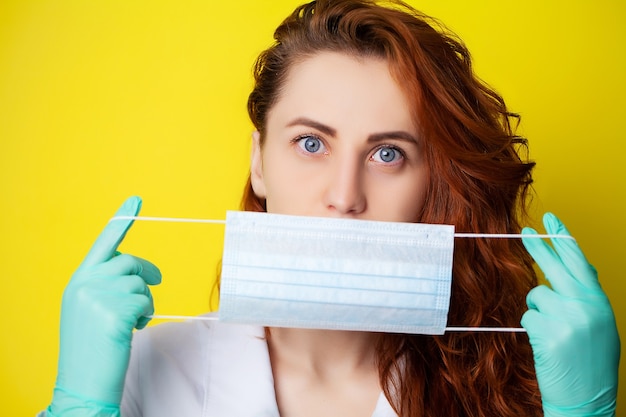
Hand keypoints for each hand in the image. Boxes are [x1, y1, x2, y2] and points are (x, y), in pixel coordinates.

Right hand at [48, 196, 160, 415]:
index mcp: (78, 281)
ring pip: (141, 284)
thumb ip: (104, 285)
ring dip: (145, 301)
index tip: (136, 199)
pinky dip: (145, 315)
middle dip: (146, 272)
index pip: (103, 243)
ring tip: (133, 321)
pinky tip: (132, 330)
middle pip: (129, 262)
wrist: (83, 383)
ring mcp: (98, 296)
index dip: (121, 220)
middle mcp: (85, 283)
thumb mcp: (90, 309)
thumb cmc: (92, 348)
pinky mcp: (114, 311)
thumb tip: (136, 272)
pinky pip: (145, 302)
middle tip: (156, 282)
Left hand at [521, 213, 618, 416]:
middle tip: (525, 231)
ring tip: (554, 334)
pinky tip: (547, 345)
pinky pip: (528, 316)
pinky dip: (533, 328)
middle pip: (555, 266)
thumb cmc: (591, 363)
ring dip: (539, 311)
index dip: (564, 238)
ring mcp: (566, 318)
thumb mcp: (601, 325)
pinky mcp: (547, 332)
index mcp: (600, 302)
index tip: (552, 218)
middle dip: (539, 246)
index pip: (580, 261)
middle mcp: (586, 306)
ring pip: (536, 296)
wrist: (587, 399)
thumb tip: (579, 267)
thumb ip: (588, 297)